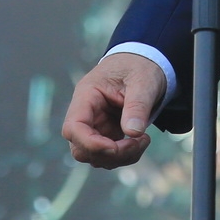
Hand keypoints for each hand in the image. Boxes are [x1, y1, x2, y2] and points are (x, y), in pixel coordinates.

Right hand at [62, 52, 167, 168]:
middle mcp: (86, 113)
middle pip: (80, 147)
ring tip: (144, 140)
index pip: (73, 127)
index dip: (90, 144)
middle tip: (138, 143)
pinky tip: (141, 141)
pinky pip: (109, 155)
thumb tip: (133, 132)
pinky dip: (125, 156)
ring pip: (94, 156)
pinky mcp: (106, 133)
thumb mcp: (143, 81)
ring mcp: (95, 125)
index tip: (115, 147)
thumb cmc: (140, 66)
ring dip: (119, 157)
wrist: (145, 62)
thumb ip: (137, 106)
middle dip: (109, 154)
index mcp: (87, 95)